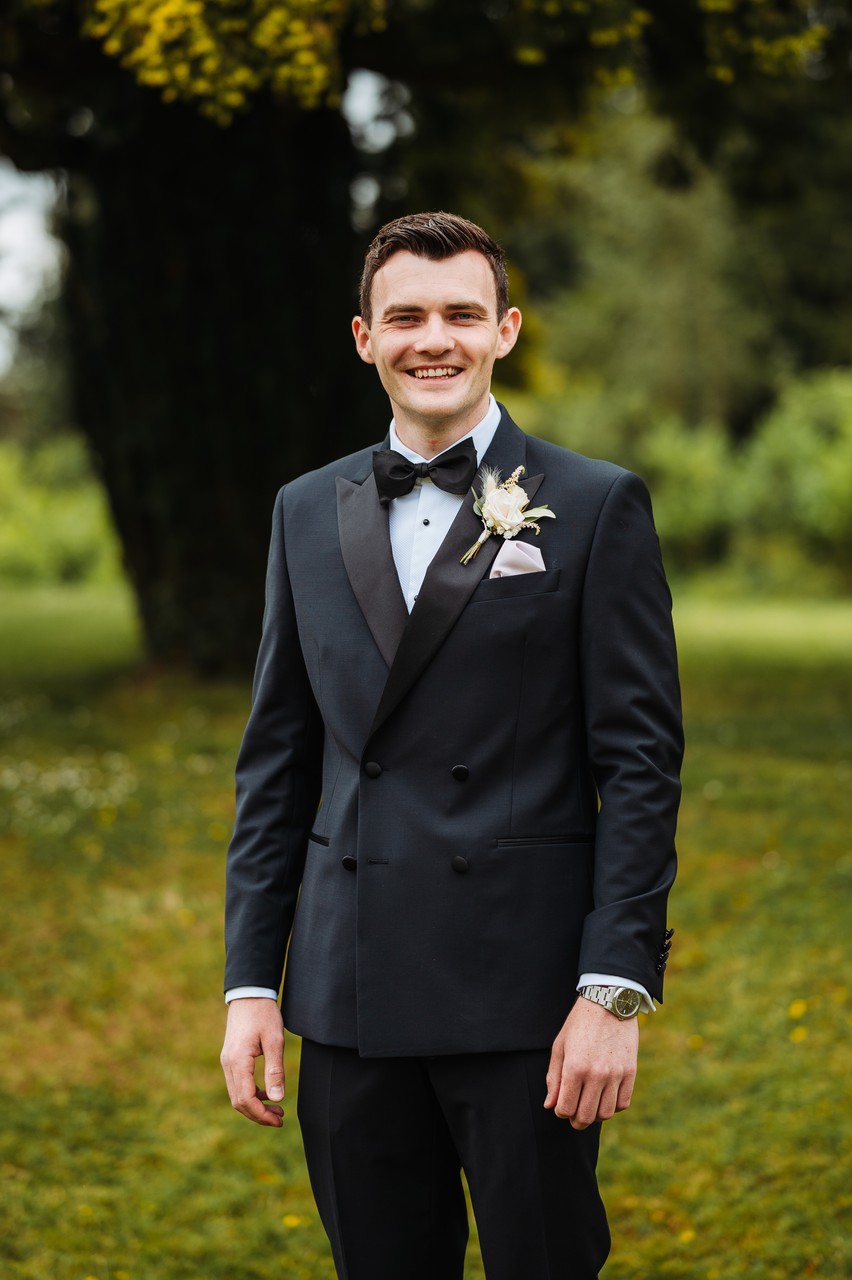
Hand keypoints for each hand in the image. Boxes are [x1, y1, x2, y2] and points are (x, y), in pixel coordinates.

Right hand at [220, 997, 285, 1127]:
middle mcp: (228, 1064)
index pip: (246, 1099)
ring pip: (236, 1094)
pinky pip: (237, 1084)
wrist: (249, 993)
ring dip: (255, 1106)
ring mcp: (227, 1061)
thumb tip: (277, 1099)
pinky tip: (266, 1093)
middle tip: (280, 1118)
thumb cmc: (263, 1014)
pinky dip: (250, 1094)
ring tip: (276, 1108)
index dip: (262, 1115)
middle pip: (239, 1102)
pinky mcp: (230, 1058)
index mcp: (238, 1061)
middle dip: (258, 1115)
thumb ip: (275, 1070)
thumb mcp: (275, 1040)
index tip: (280, 1120)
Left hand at [544, 996, 638, 1129]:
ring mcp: (615, 1074)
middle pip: (586, 1116)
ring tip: (590, 1104)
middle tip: (575, 1114)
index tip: (562, 1106)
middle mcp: (596, 1074)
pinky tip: (606, 1096)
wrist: (608, 1003)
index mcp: (574, 1068)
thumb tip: (550, 1105)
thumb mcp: (560, 1046)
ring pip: (606, 1114)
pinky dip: (613, 1106)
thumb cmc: (579, 1024)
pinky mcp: (630, 1072)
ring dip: (595, 1115)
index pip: (566, 1108)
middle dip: (577, 1120)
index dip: (561, 1112)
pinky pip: (623, 1103)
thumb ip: (554, 1078)